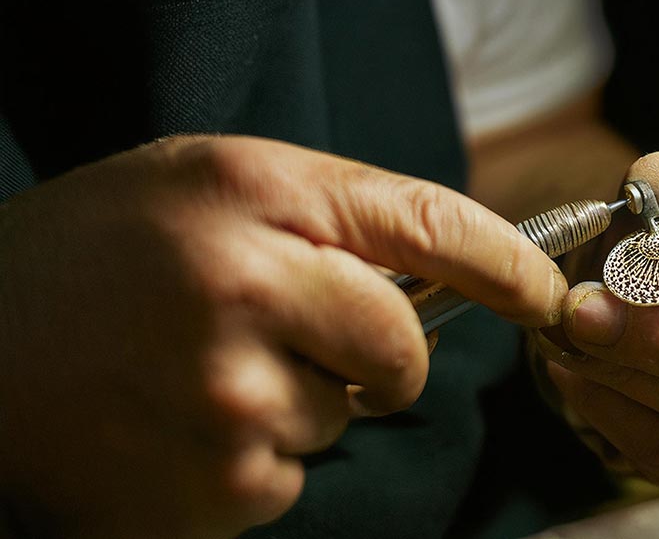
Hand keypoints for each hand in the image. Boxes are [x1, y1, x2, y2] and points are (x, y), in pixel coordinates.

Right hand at [0, 136, 565, 537]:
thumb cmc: (98, 252)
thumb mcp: (211, 185)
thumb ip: (330, 217)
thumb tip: (443, 278)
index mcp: (258, 192)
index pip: (435, 226)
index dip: (511, 266)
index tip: (546, 295)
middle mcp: (249, 288)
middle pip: (403, 351)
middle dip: (378, 358)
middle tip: (296, 338)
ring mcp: (228, 398)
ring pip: (340, 420)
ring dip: (293, 405)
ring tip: (194, 372)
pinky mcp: (208, 487)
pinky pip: (286, 478)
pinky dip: (247, 460)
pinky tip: (174, 424)